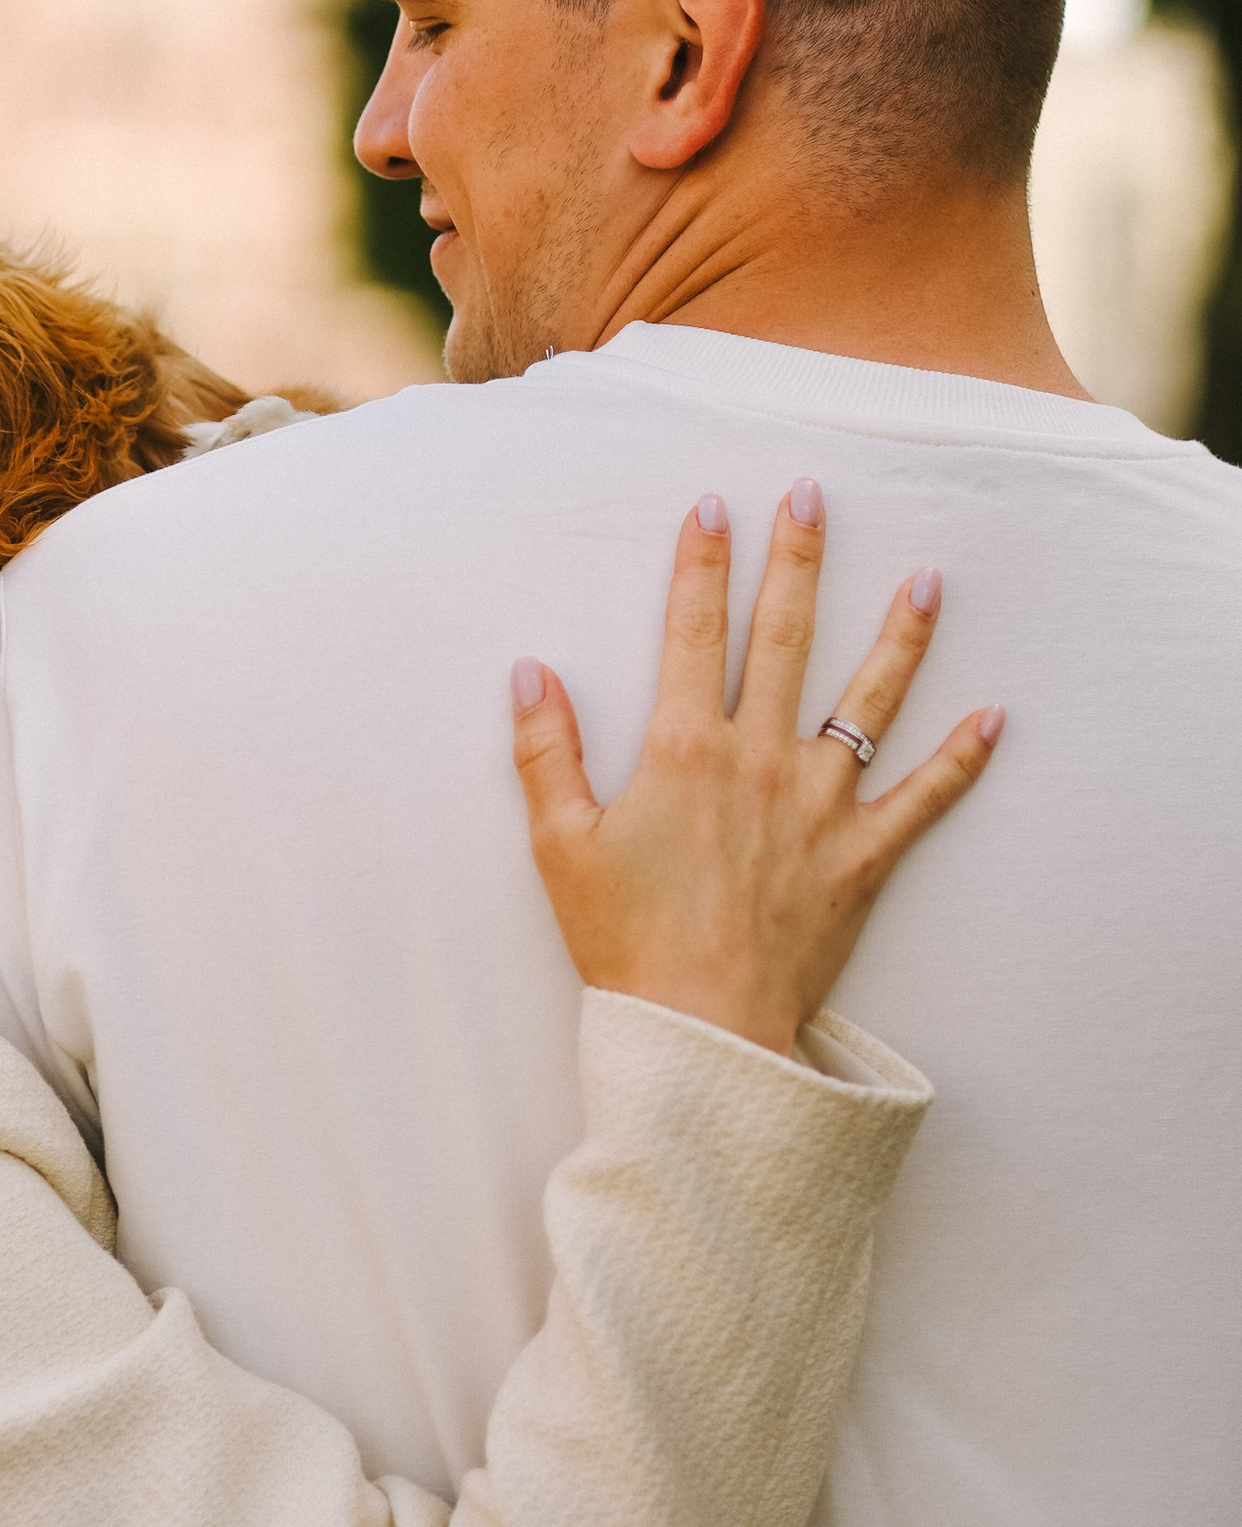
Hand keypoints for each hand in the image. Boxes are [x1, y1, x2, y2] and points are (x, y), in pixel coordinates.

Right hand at [511, 485, 1002, 1055]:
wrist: (702, 1030)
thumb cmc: (624, 941)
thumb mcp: (560, 844)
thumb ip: (545, 751)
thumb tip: (531, 671)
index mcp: (684, 748)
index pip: (693, 631)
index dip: (701, 564)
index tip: (712, 507)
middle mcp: (760, 759)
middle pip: (784, 638)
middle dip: (797, 560)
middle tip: (812, 496)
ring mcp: (820, 805)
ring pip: (869, 701)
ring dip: (901, 635)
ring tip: (929, 579)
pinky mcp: (863, 857)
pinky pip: (924, 798)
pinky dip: (963, 759)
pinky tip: (996, 717)